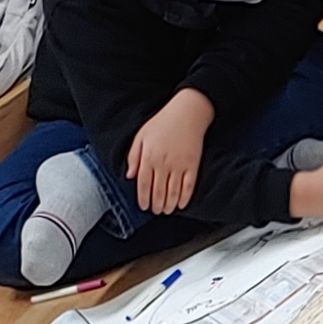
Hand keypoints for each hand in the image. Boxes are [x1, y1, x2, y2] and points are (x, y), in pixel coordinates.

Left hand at [123, 89, 212, 216]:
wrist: (187, 112)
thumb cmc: (163, 122)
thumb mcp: (141, 136)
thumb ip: (133, 156)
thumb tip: (129, 176)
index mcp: (149, 157)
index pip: (144, 184)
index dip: (143, 199)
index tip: (143, 206)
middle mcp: (163, 163)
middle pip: (158, 192)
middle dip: (156, 205)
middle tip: (155, 211)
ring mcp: (179, 165)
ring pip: (173, 192)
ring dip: (169, 205)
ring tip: (166, 210)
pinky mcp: (193, 165)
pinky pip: (188, 186)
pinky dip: (185, 198)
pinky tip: (181, 204)